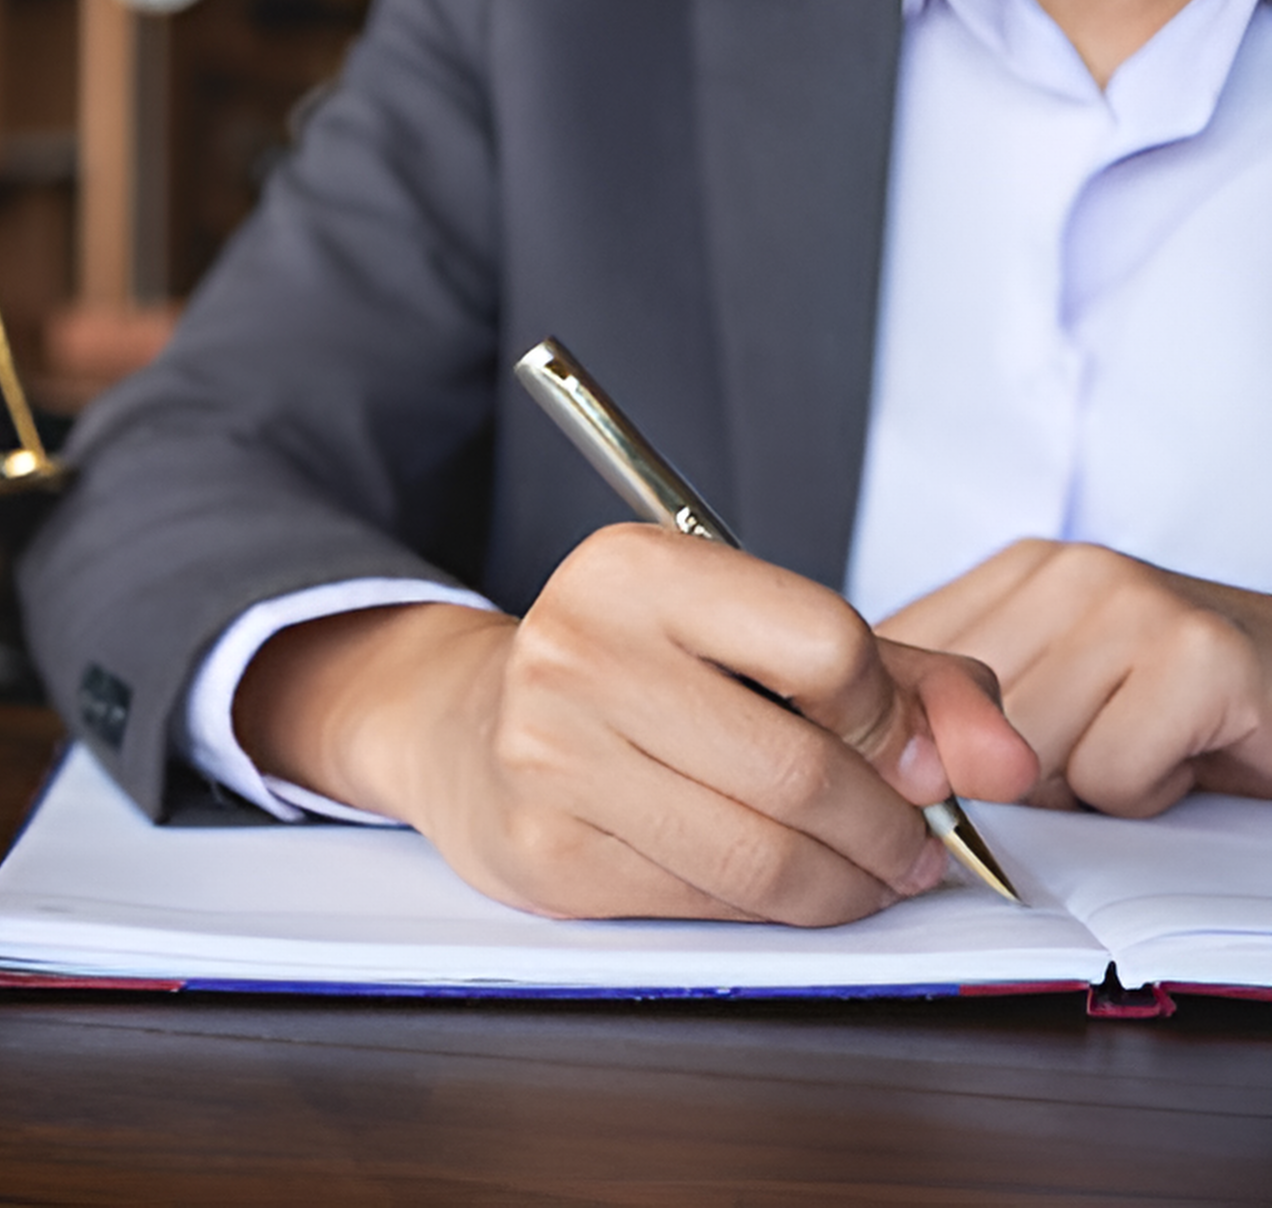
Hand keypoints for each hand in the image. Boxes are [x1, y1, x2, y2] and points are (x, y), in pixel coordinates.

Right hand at [234, 524, 1037, 924]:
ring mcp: (550, 755)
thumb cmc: (644, 675)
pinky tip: (777, 884)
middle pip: (801, 768)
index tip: (905, 750)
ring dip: (846, 885)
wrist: (474, 726)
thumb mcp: (765, 637)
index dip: (892, 715)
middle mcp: (577, 649)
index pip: (827, 643)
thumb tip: (1004, 766)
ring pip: (760, 853)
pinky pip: (706, 903)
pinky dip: (770, 909)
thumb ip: (911, 683)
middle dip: (890, 828)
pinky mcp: (545, 850)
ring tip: (866, 875)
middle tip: (915, 848)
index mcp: (635, 568)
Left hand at [878, 540, 1271, 814]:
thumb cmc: (1182, 710)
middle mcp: (1067, 571)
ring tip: (1147, 744)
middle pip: (957, 726)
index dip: (924, 747)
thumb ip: (959, 708)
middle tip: (1101, 749)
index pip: (895, 671)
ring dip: (1089, 787)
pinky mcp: (1196, 654)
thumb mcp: (1055, 690)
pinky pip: (1108, 775)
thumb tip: (858, 763)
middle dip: (1020, 777)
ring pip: (1027, 759)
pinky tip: (1186, 754)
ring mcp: (1132, 601)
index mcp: (1019, 573)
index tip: (971, 765)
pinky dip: (1148, 792)